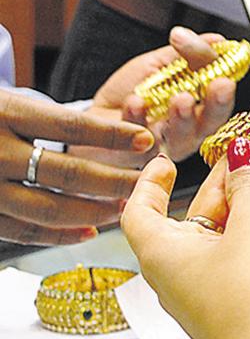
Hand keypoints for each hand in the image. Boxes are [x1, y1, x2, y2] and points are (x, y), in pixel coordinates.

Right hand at [0, 90, 152, 244]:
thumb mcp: (6, 103)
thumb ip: (47, 118)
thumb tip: (117, 134)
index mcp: (5, 113)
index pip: (70, 127)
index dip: (112, 136)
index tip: (146, 140)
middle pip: (66, 173)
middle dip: (114, 181)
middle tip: (146, 182)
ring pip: (48, 208)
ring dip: (94, 212)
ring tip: (125, 208)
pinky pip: (22, 231)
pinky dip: (58, 235)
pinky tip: (89, 233)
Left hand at [79, 26, 235, 165]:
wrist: (98, 113)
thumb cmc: (135, 91)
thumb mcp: (161, 64)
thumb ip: (188, 54)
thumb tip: (217, 40)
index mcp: (198, 110)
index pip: (221, 102)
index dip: (226, 91)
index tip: (226, 74)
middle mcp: (187, 132)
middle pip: (210, 124)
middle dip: (217, 106)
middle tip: (220, 86)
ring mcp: (162, 145)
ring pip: (179, 137)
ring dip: (183, 117)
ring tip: (180, 98)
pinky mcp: (134, 153)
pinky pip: (138, 139)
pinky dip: (137, 117)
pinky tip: (136, 102)